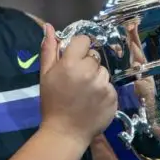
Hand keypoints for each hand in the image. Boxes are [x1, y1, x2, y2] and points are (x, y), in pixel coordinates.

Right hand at [38, 24, 117, 144]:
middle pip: (94, 57)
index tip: (73, 60)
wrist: (65, 132)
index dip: (79, 49)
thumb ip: (49, 50)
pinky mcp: (113, 97)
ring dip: (96, 78)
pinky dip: (103, 91)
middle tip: (77, 81)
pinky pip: (110, 85)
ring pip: (103, 71)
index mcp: (71, 64)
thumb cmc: (52, 103)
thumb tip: (48, 27)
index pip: (83, 40)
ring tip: (85, 93)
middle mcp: (89, 71)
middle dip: (87, 65)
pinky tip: (93, 101)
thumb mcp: (45, 75)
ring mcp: (103, 85)